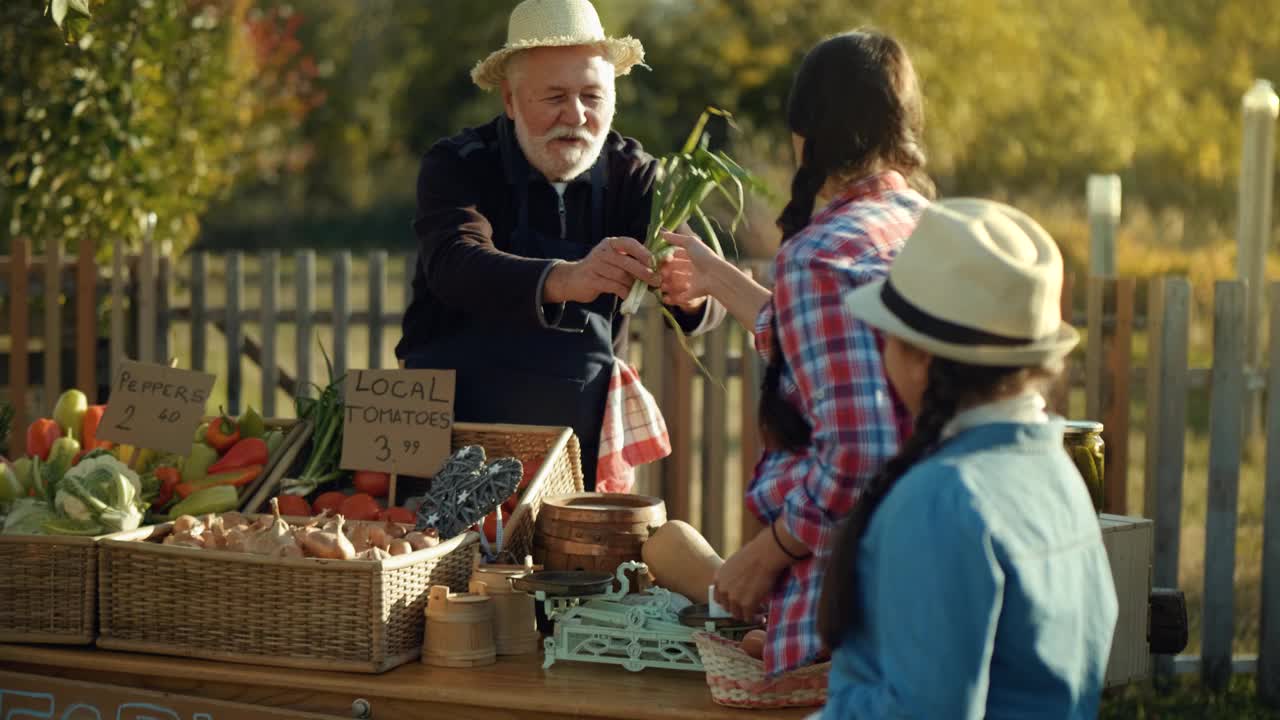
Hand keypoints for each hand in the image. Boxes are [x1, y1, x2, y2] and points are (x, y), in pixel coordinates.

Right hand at [544, 236, 658, 304]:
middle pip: (627, 262)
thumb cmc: (600, 269)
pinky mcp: (592, 280)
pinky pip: (613, 287)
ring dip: (634, 285)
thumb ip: (631, 259)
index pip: (629, 243)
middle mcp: (602, 252)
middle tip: (656, 281)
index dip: (643, 252)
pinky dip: (624, 293)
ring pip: (621, 276)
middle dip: (644, 272)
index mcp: (611, 243)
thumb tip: (656, 264)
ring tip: (643, 290)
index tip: (655, 262)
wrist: (573, 279)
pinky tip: (629, 297)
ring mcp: (595, 265)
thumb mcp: (613, 259)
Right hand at [659, 229, 722, 310]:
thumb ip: (676, 238)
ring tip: (660, 285)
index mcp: (693, 257)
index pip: (677, 257)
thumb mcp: (690, 243)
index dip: (667, 259)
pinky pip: (680, 297)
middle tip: (658, 273)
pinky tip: (664, 298)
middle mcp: (693, 269)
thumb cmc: (704, 257)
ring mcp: (693, 282)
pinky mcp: (693, 294)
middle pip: (676, 270)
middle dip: (666, 272)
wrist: (715, 276)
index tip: (659, 260)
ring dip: (667, 284)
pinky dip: (672, 298)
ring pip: (676, 283)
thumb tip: (662, 233)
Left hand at [713, 524, 794, 622]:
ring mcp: (734, 598)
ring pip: (737, 614)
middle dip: (737, 608)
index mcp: (719, 578)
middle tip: (748, 608)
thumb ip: (732, 576)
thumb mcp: (735, 563)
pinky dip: (755, 618)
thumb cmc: (755, 554)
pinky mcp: (746, 605)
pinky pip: (749, 617)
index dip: (728, 601)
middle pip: (727, 608)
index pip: (718, 598)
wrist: (765, 554)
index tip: (736, 602)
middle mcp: (723, 590)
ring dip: (746, 614)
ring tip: (756, 613)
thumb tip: (738, 584)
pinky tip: (761, 616)